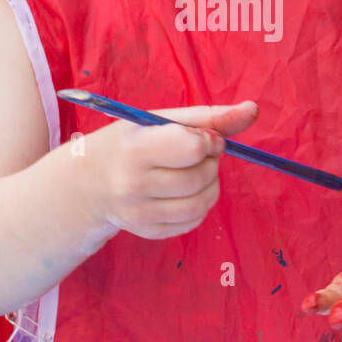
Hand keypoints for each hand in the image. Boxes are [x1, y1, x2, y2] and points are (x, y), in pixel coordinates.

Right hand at [82, 100, 258, 240]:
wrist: (90, 181)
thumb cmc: (132, 142)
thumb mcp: (160, 120)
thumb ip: (208, 116)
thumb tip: (252, 109)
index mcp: (135, 149)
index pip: (192, 148)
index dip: (208, 140)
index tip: (204, 137)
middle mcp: (134, 186)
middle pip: (200, 177)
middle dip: (210, 161)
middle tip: (198, 154)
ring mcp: (140, 214)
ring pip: (202, 203)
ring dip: (211, 184)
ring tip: (196, 172)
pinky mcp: (149, 232)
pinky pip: (194, 220)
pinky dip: (200, 203)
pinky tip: (185, 191)